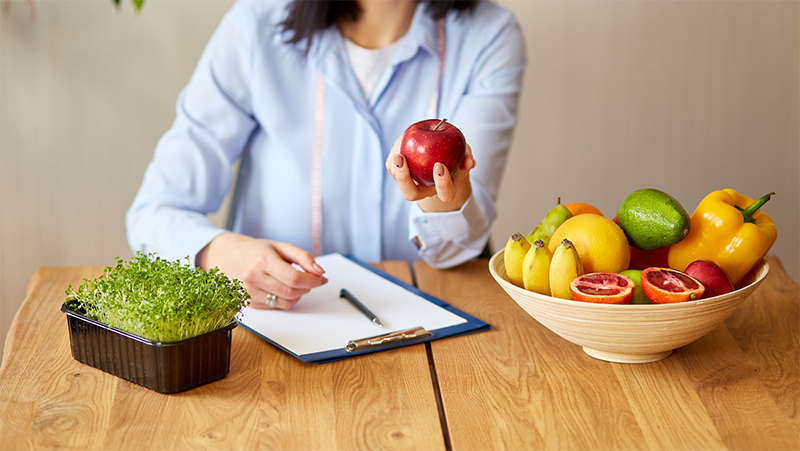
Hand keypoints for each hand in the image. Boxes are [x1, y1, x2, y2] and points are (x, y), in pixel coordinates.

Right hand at [196, 233, 326, 309]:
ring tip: (296, 282)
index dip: (312, 280)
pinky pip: (277, 306)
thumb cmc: (258, 251)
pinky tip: (282, 287)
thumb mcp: (282, 247)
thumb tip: (319, 272)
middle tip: (311, 279)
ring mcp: (250, 292)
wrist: (230, 257)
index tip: (321, 278)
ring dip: (298, 294)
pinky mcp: (250, 303)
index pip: (293, 278)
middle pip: (291, 292)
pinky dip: (286, 299)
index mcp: (263, 260)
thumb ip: (304, 257)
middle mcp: (254, 278)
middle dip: (307, 287)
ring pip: (286, 302)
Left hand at [385, 135, 476, 211]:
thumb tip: (470, 161)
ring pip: (398, 180)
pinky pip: (392, 166)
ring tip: (401, 143)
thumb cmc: (455, 157)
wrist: (440, 158)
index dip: (443, 183)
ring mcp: (410, 184)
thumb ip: (467, 157)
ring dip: (396, 163)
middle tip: (401, 159)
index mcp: (445, 190)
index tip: (439, 165)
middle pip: (410, 194)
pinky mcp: (398, 174)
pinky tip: (401, 139)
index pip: (445, 193)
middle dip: (404, 178)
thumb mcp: (464, 155)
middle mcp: (425, 191)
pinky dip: (395, 152)